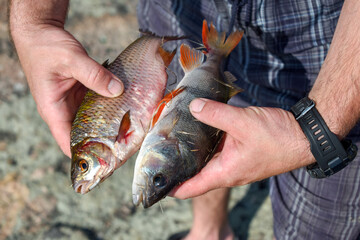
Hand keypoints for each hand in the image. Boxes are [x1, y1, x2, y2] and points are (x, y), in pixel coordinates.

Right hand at [11, 24, 123, 156]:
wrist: (39, 31)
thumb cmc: (45, 46)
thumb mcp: (70, 59)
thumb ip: (94, 75)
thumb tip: (117, 90)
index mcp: (53, 110)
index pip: (68, 143)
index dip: (87, 156)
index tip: (109, 159)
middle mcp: (63, 111)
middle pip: (84, 136)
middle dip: (105, 141)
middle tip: (129, 142)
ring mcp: (73, 102)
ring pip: (93, 121)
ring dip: (110, 124)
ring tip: (132, 127)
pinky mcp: (81, 92)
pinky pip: (97, 104)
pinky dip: (109, 105)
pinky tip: (126, 105)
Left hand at [171, 98, 314, 198]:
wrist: (304, 137)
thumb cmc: (277, 137)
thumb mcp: (242, 122)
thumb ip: (215, 114)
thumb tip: (193, 106)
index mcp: (224, 173)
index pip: (190, 188)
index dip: (171, 187)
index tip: (154, 180)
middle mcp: (227, 172)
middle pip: (195, 173)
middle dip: (178, 164)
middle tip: (160, 150)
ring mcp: (234, 162)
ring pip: (206, 160)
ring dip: (192, 151)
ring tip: (174, 136)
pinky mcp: (240, 152)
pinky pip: (218, 150)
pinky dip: (207, 141)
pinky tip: (199, 127)